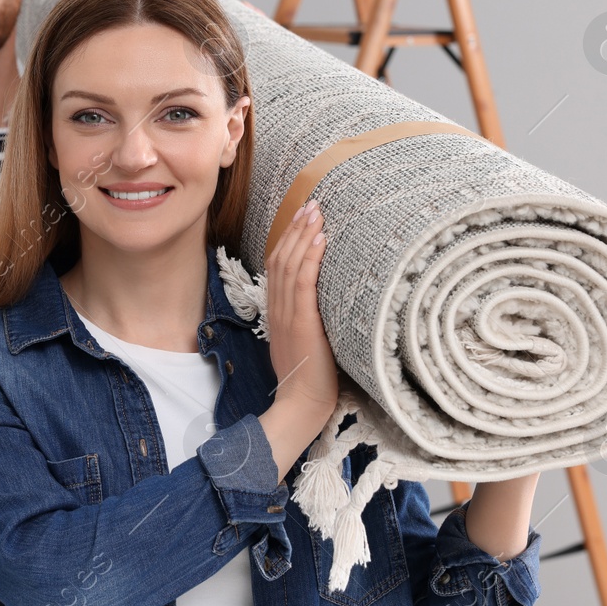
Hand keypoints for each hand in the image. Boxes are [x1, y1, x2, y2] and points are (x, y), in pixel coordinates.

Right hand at [265, 197, 338, 420]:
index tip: (302, 218)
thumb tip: (329, 300)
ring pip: (290, 264)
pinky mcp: (301, 321)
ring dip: (304, 235)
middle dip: (297, 228)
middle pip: (281, 257)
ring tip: (316, 213)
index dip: (289, 239)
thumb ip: (309, 318)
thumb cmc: (311, 376)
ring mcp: (287, 313)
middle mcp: (278, 308)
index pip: (277, 266)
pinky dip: (310, 257)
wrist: (302, 401)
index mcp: (277, 311)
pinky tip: (320, 240)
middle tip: (312, 204)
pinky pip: (302, 281)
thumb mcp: (305, 340)